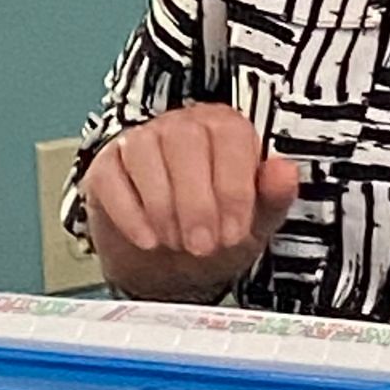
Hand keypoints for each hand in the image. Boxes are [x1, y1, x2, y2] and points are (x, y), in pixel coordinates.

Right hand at [83, 104, 298, 298]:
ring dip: (163, 206)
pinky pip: (110, 177)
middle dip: (196, 201)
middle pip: (184, 141)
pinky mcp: (106, 167)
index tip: (234, 231)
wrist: (170, 264)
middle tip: (203, 245)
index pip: (229, 137)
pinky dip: (129, 213)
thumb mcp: (254, 221)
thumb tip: (283, 171)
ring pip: (144, 153)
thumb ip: (272, 196)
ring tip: (176, 243)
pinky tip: (149, 239)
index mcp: (224, 128)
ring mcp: (139, 141)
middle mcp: (181, 125)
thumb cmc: (216, 232)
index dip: (233, 187)